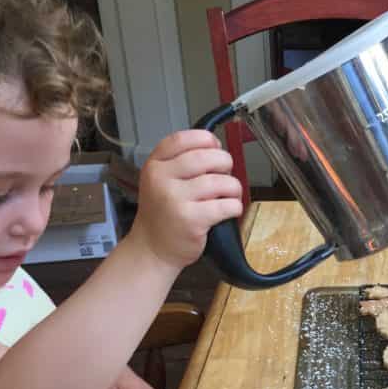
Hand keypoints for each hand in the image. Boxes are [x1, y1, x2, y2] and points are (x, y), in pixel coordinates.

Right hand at [128, 130, 243, 269]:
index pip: (182, 139)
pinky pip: (226, 205)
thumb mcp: (161, 181)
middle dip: (225, 163)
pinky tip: (229, 210)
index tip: (215, 146)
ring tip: (230, 195)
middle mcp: (162, 180)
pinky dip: (235, 207)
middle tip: (226, 174)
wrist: (152, 249)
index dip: (205, 139)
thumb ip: (181, 162)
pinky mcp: (191, 220)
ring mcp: (175, 200)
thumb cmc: (163, 214)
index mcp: (155, 165)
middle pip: (206, 157)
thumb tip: (217, 148)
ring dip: (234, 188)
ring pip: (220, 182)